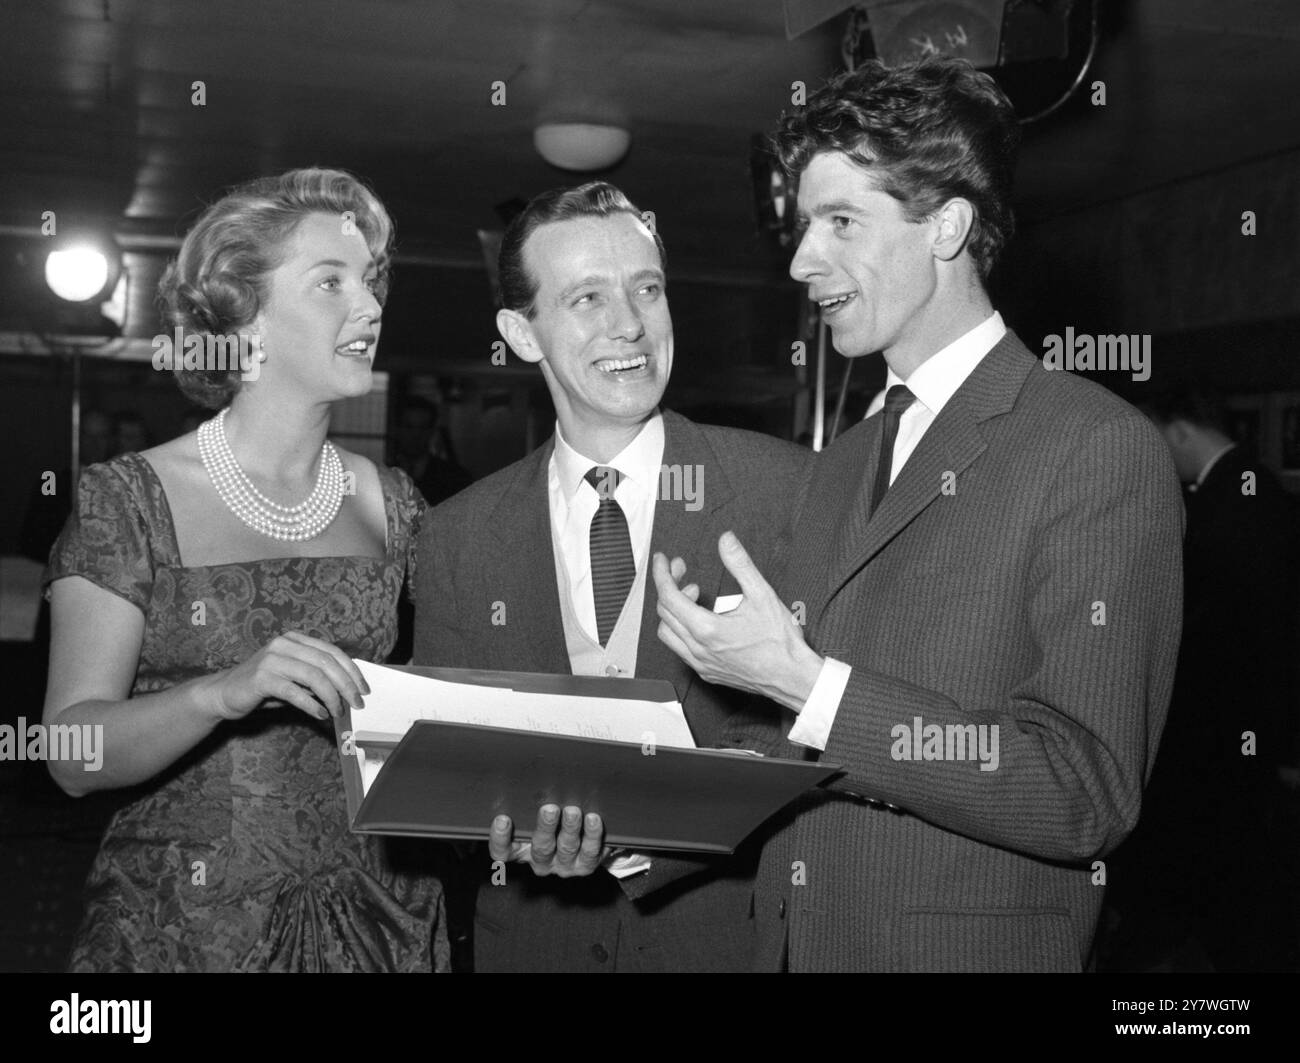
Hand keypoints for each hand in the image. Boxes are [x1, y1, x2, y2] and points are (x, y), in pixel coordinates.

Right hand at [201, 631, 368, 722]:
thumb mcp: (294, 678)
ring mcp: (271, 659)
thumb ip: (317, 678)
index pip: (332, 651)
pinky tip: (320, 714)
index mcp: (295, 639)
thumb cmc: (264, 687)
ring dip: (331, 696)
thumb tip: (348, 691)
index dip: (352, 670)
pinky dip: (311, 704)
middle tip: (357, 704)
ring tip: (338, 712)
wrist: (224, 693)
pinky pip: (294, 691)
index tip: (364, 689)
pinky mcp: (261, 678)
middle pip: (326, 662)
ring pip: (313, 675)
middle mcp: (284, 644)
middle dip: (346, 685)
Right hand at [488, 804, 607, 877]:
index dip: (500, 838)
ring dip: (570, 829)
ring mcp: (564, 865)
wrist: (581, 840)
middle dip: (545, 828)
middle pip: (540, 848)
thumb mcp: (532, 814)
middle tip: (549, 809)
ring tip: (573, 811)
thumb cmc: (549, 820)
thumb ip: (525, 803)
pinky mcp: (586, 864)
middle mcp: (541, 861)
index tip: (502, 819)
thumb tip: (524, 774)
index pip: (502, 851)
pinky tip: (593, 819)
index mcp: (520, 851)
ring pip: (566, 849)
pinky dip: (593, 835)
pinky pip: (591, 852)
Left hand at [653, 531, 822, 711]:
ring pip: (668, 634)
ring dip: (673, 611)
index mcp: (707, 629)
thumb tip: (726, 541)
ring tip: (693, 596)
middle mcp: (698, 649)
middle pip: (664, 613)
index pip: (669, 596)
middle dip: (669, 586)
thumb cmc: (780, 642)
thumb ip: (740, 564)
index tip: (663, 560)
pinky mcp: (707, 673)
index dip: (662, 574)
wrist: (792, 677)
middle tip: (682, 571)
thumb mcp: (762, 594)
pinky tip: (700, 621)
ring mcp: (700, 664)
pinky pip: (680, 649)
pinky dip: (681, 630)